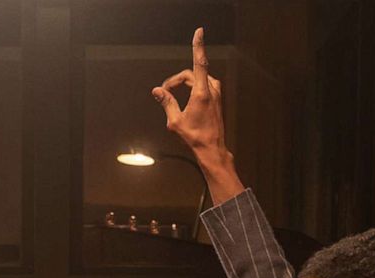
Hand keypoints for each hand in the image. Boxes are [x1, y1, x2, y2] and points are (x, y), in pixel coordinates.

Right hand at [153, 28, 225, 157]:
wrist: (212, 149)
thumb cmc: (195, 137)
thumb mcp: (175, 121)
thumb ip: (166, 102)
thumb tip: (157, 91)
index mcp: (201, 94)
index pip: (199, 63)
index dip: (198, 46)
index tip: (199, 32)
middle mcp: (211, 90)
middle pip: (191, 74)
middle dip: (176, 81)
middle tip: (164, 92)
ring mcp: (216, 94)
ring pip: (198, 79)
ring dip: (184, 84)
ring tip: (174, 97)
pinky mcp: (217, 99)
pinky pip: (203, 85)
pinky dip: (192, 88)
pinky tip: (186, 100)